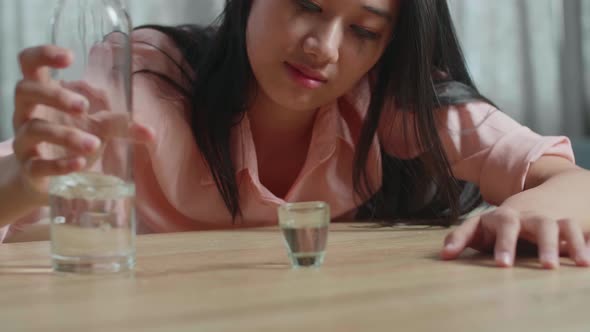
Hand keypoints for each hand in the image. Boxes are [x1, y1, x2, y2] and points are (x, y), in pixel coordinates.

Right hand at [12, 45, 153, 195]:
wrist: (45, 177)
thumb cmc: (70, 137)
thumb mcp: (96, 126)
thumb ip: (120, 123)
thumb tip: (151, 132)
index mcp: (41, 92)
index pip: (29, 62)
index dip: (44, 54)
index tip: (71, 57)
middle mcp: (26, 112)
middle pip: (25, 90)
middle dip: (55, 96)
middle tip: (83, 106)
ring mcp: (23, 140)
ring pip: (34, 129)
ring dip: (66, 135)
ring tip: (94, 143)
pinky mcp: (28, 168)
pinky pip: (37, 165)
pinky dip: (59, 164)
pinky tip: (80, 163)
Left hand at [440, 206, 589, 268]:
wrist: (552, 195)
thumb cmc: (508, 220)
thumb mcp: (485, 225)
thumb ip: (462, 238)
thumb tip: (443, 255)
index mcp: (498, 217)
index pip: (476, 225)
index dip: (464, 239)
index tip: (460, 257)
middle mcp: (521, 216)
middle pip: (512, 224)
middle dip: (507, 243)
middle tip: (503, 265)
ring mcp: (545, 218)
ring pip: (548, 226)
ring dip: (549, 245)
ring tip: (550, 267)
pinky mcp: (567, 224)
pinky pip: (576, 232)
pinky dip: (581, 245)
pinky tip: (583, 263)